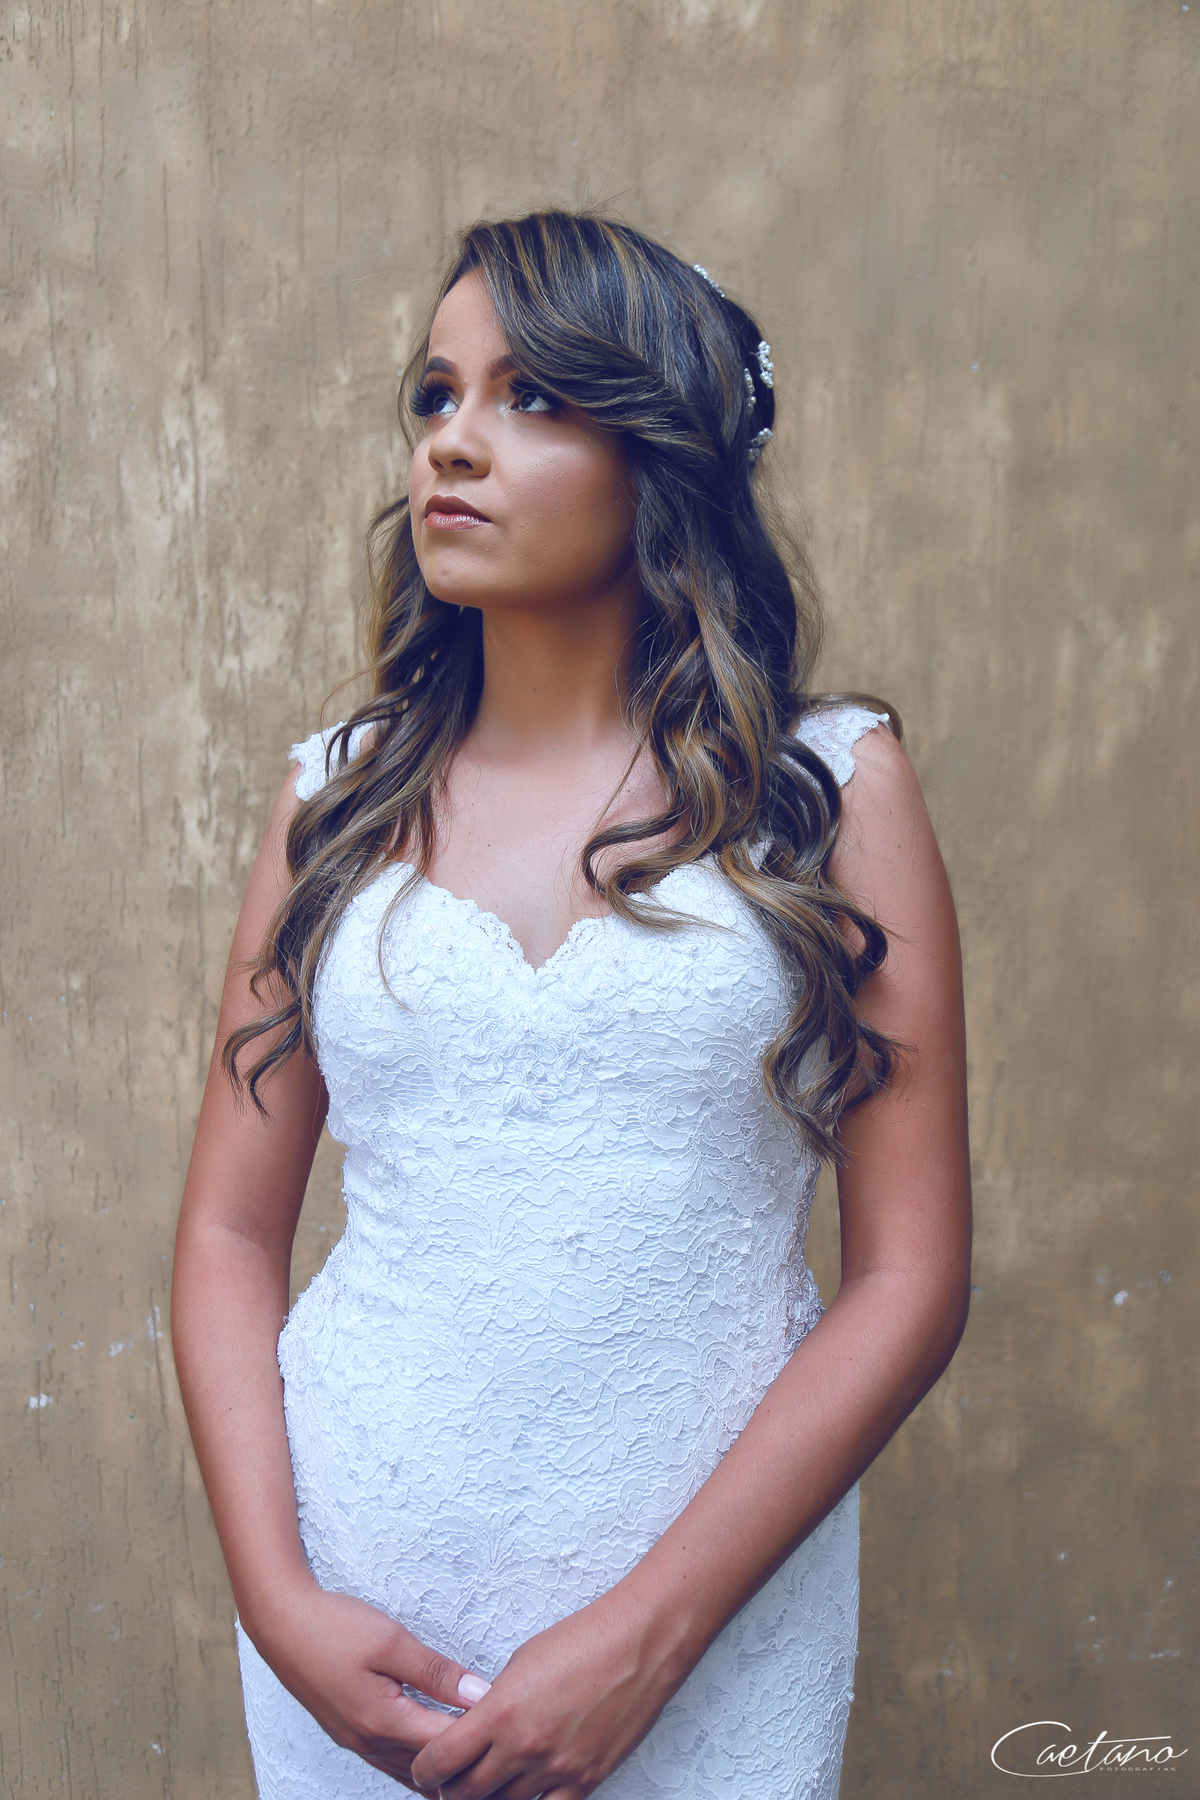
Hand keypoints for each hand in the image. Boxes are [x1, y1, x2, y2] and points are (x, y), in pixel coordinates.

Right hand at [252, 1583, 493, 1789]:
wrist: (281, 1623)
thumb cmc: (334, 1627)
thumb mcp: (392, 1641)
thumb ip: (437, 1673)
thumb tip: (479, 1695)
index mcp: (384, 1722)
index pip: (445, 1748)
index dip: (479, 1739)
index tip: (508, 1724)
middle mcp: (370, 1742)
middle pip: (429, 1768)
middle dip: (464, 1761)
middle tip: (499, 1748)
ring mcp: (357, 1742)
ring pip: (409, 1771)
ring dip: (440, 1766)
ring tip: (475, 1753)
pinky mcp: (350, 1733)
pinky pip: (391, 1761)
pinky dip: (417, 1760)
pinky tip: (434, 1748)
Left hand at [407, 1584, 681, 1799]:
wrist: (638, 1644)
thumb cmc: (582, 1641)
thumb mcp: (521, 1662)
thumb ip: (494, 1702)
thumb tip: (476, 1728)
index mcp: (501, 1712)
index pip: (442, 1759)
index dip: (426, 1770)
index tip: (424, 1769)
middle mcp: (524, 1748)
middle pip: (468, 1793)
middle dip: (452, 1791)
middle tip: (450, 1784)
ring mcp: (556, 1769)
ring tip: (487, 1788)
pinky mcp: (586, 1781)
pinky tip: (525, 1795)